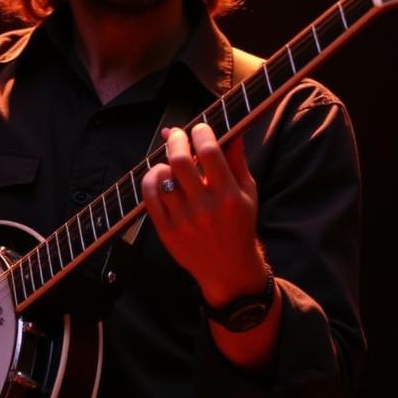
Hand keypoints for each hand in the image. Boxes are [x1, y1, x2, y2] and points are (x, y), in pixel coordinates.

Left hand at [141, 123, 267, 305]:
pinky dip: (151, 180)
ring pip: (162, 178)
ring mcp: (184, 221)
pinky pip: (149, 198)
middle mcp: (205, 208)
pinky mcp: (166, 232)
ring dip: (163, 162)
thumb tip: (232, 130)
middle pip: (180, 161)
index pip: (210, 152)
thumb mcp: (247, 193)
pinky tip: (159, 176)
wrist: (229, 269)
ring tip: (169, 161)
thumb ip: (238, 160)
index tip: (199, 128)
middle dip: (176, 140)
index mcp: (229, 196)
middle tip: (176, 134)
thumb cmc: (240, 226)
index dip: (201, 133)